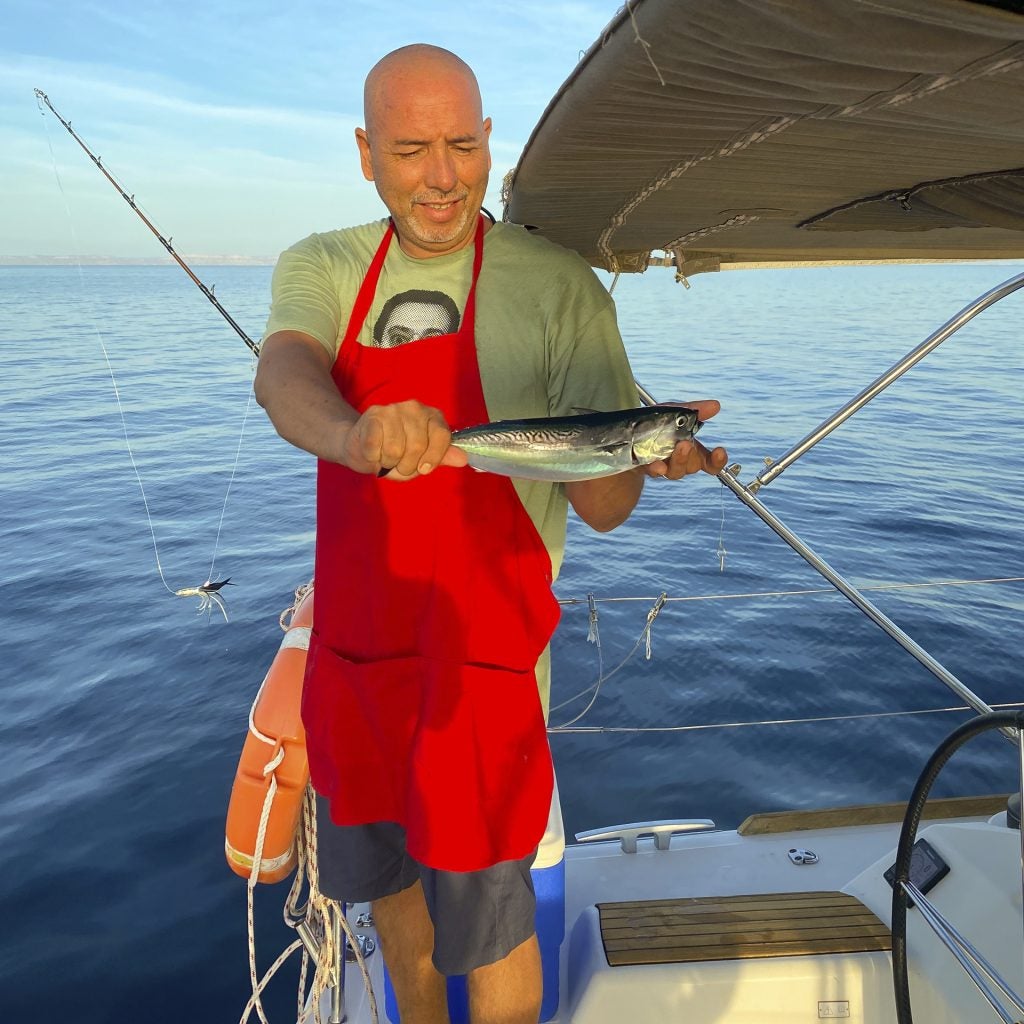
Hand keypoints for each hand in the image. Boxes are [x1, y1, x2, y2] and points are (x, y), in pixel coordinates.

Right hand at [340, 400, 468, 480]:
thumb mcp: (423, 459)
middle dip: (408, 465)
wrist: (362, 446)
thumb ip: (442, 457)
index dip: (434, 457)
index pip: (442, 435)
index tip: (424, 468)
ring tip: (386, 457)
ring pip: (395, 448)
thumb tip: (463, 459)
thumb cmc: (396, 454)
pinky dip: (374, 457)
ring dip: (389, 462)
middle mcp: (414, 407)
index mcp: (432, 416)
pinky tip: (374, 452)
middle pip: (418, 445)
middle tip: (400, 465)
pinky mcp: (372, 416)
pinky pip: (376, 447)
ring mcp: (392, 409)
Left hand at [643, 399, 727, 480]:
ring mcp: (665, 467)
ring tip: (676, 447)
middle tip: (686, 444)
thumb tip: (716, 405)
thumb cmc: (658, 422)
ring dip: (678, 460)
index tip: (720, 451)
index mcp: (692, 449)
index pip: (710, 463)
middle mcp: (681, 461)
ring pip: (677, 472)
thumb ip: (695, 410)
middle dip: (690, 456)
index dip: (718, 461)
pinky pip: (656, 472)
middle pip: (693, 466)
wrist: (629, 430)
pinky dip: (657, 469)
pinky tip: (656, 464)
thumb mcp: (675, 411)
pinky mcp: (649, 469)